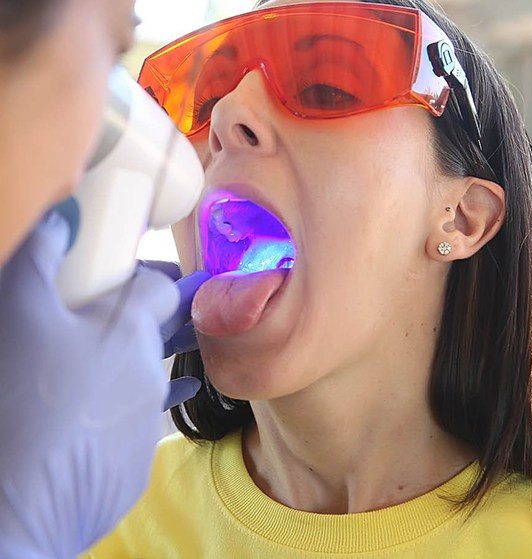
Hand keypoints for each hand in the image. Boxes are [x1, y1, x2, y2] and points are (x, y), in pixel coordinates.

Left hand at [0, 213, 200, 558]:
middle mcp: (41, 325)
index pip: (61, 231)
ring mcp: (57, 367)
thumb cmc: (74, 412)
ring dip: (160, 330)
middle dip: (149, 285)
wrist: (41, 508)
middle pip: (99, 287)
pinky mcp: (74, 406)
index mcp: (34, 294)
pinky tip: (186, 380)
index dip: (103, 216)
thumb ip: (146, 297)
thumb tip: (159, 282)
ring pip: (116, 332)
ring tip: (199, 327)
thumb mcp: (124, 337)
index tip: (140, 215)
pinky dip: (152, 375)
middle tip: (187, 286)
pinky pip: (120, 376)